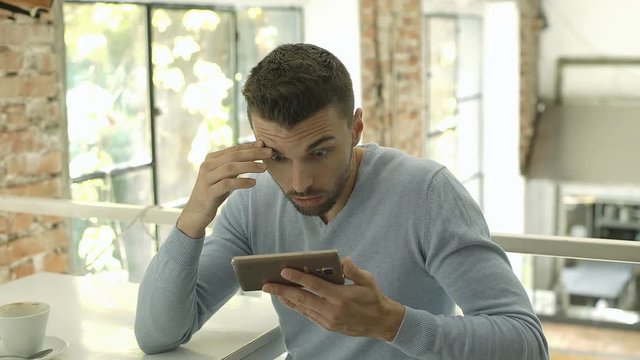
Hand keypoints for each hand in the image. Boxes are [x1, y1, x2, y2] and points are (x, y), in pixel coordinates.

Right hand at [177, 141, 272, 237]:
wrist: (196, 213)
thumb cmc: (214, 192)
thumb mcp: (225, 176)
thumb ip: (236, 166)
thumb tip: (256, 154)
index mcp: (211, 159)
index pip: (233, 149)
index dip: (249, 146)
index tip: (264, 144)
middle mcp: (207, 166)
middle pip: (233, 156)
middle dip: (253, 153)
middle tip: (269, 153)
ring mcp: (207, 179)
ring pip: (230, 167)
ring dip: (249, 166)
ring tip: (264, 167)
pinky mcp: (209, 192)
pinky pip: (227, 184)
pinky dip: (241, 182)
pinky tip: (253, 182)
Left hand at [262, 257, 404, 341]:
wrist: (381, 323)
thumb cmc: (374, 298)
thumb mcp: (368, 281)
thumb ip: (354, 270)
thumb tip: (342, 261)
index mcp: (341, 297)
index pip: (314, 285)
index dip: (298, 277)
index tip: (284, 270)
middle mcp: (332, 310)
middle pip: (302, 298)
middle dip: (282, 290)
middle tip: (267, 284)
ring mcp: (329, 320)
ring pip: (302, 308)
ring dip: (286, 299)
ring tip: (273, 291)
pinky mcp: (328, 325)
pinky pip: (308, 315)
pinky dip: (296, 307)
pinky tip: (288, 300)